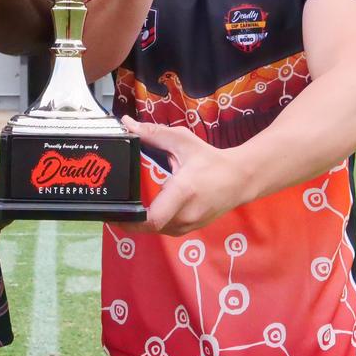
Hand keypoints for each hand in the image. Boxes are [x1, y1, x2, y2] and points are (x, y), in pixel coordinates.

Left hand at [123, 116, 250, 235]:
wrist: (241, 178)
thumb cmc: (210, 159)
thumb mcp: (182, 141)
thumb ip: (152, 133)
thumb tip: (126, 124)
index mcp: (182, 192)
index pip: (153, 219)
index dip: (130, 220)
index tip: (114, 213)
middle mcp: (186, 214)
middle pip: (150, 227)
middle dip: (130, 220)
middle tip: (114, 208)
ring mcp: (191, 225)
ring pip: (157, 231)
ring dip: (143, 222)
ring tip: (129, 208)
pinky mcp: (192, 229)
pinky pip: (167, 230)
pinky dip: (156, 222)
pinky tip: (148, 210)